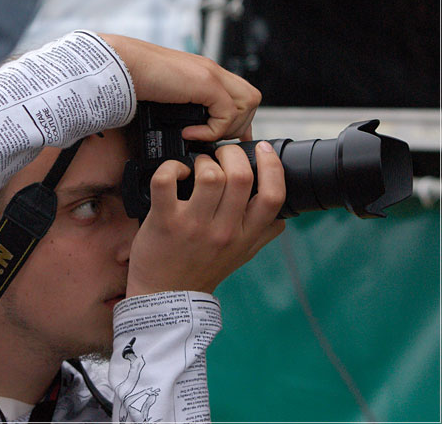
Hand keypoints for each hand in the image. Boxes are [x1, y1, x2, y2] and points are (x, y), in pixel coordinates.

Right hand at [100, 34, 260, 140]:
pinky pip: (227, 113)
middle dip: (238, 125)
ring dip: (228, 128)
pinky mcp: (206, 82)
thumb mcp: (170, 97)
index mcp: (207, 73)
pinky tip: (188, 133)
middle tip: (211, 138)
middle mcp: (213, 71)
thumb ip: (186, 108)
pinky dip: (211, 130)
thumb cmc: (136, 80)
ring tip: (200, 135)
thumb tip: (190, 131)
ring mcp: (212, 74)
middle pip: (252, 99)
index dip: (241, 120)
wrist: (122, 65)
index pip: (243, 95)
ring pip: (247, 104)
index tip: (230, 139)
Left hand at [125, 141, 285, 295]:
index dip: (272, 166)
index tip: (263, 148)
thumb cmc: (203, 271)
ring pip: (208, 175)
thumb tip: (283, 216)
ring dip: (203, 161)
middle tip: (222, 155)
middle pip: (241, 176)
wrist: (167, 298)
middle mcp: (223, 230)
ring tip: (197, 165)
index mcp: (245, 235)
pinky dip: (170, 168)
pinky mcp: (164, 221)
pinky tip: (174, 172)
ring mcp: (193, 225)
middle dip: (231, 154)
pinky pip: (166, 181)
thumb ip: (262, 234)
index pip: (273, 196)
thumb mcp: (241, 256)